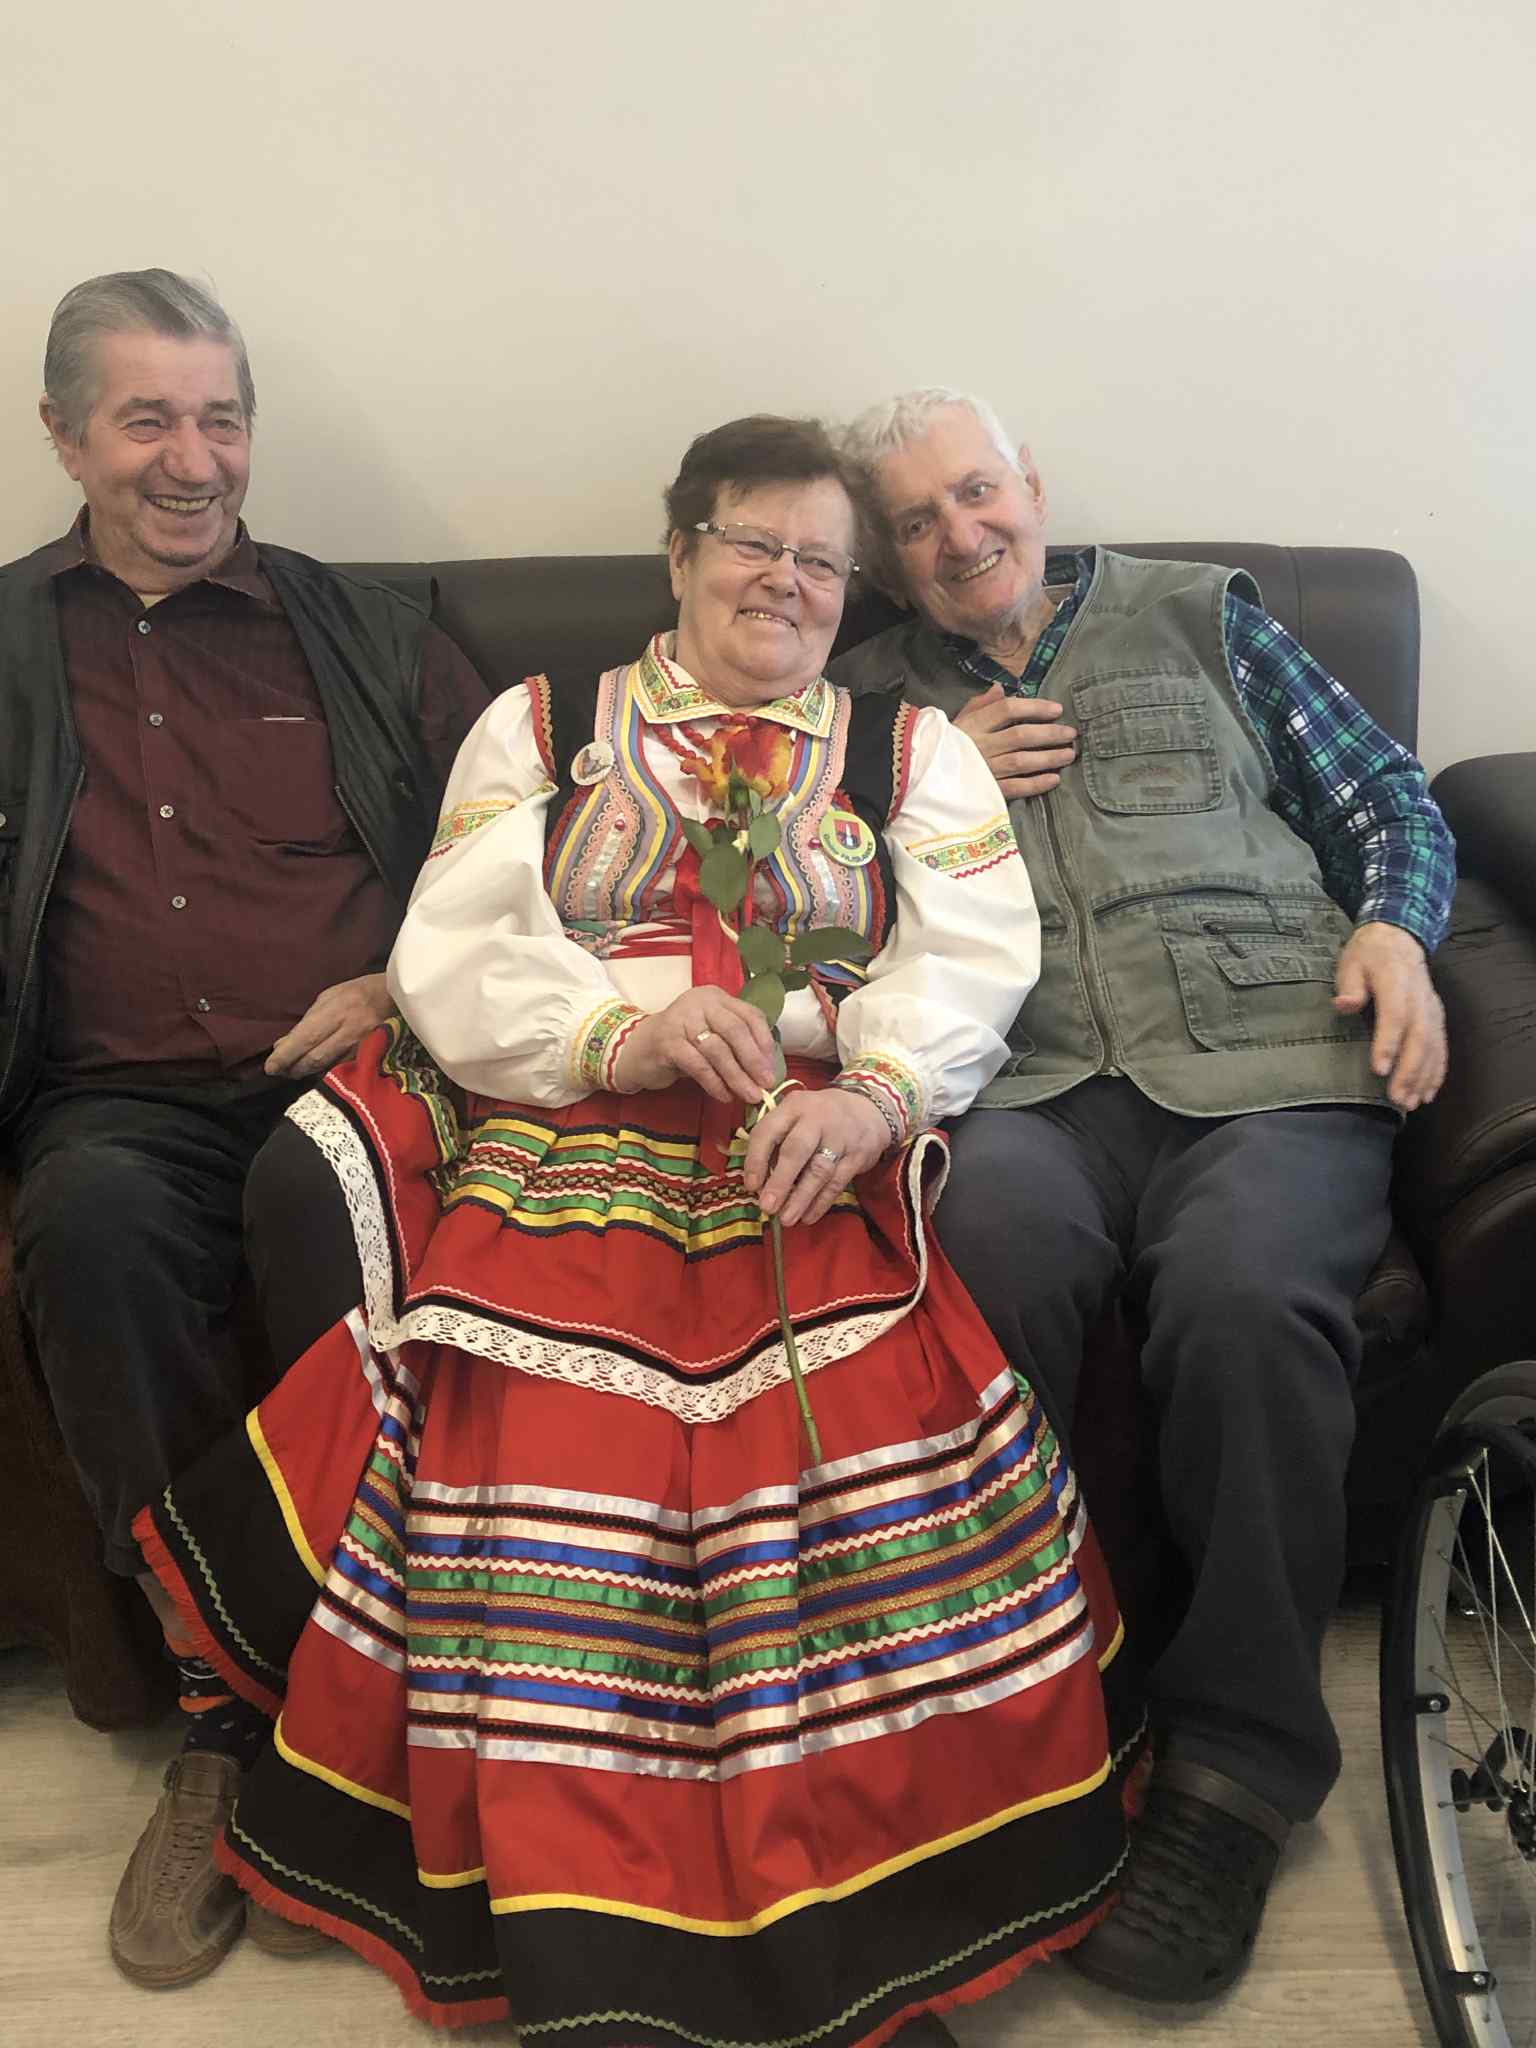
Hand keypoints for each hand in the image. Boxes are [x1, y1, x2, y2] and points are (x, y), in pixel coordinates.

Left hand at [264, 973, 393, 1078]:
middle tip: (280, 1071)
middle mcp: (350, 1030)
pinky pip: (343, 1068)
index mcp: (337, 1010)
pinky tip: (317, 1071)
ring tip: (295, 1071)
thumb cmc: (358, 993)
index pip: (305, 1038)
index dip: (286, 1055)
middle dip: (294, 1067)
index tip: (270, 1067)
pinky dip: (326, 1071)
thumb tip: (282, 1045)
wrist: (396, 997)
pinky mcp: (372, 1056)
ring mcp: (363, 1046)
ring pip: (328, 1067)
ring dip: (308, 1072)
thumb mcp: (329, 998)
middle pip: (315, 1058)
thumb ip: (307, 1022)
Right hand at [611, 989, 776, 1104]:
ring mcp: (681, 1020)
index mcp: (716, 998)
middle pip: (735, 1030)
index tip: (772, 1067)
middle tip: (766, 1084)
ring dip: (736, 1076)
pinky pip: (698, 1065)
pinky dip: (714, 1083)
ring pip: (717, 1050)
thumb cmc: (683, 1044)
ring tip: (748, 1095)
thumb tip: (766, 1070)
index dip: (764, 1042)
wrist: (637, 1049)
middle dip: (753, 1060)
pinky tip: (724, 1095)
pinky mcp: (667, 1042)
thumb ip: (735, 1044)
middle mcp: (699, 1003)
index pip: (749, 1015)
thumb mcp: (711, 1036)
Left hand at [742, 1088, 889, 1226]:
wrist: (869, 1111)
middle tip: (766, 1207)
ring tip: (786, 1219)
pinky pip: (837, 1182)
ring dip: (801, 1198)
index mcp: (794, 1106)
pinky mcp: (857, 1156)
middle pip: (796, 1150)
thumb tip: (758, 1182)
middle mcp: (817, 1118)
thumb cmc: (821, 1117)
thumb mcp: (797, 1114)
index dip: (756, 1159)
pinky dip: (821, 1202)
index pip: (768, 1131)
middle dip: (780, 1181)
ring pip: (819, 1170)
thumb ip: (777, 1140)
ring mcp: (840, 1137)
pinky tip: (808, 1217)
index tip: (751, 1186)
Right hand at [954, 684, 1077, 800]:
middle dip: (1050, 733)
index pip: (1008, 709)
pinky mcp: (986, 791)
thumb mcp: (959, 719)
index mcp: (974, 724)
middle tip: (1071, 733)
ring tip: (1069, 754)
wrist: (921, 775)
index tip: (1057, 710)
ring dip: (1049, 757)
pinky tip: (1054, 779)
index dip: (1035, 707)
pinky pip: (1015, 788)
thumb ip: (980, 704)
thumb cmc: (944, 745)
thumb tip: (1000, 689)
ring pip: (1022, 761)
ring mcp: (984, 769)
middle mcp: (980, 745)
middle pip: (1021, 735)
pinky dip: (1036, 784)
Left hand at [1332, 922, 1446, 1110]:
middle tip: (1397, 1099)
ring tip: (1411, 1103)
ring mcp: (1432, 1007)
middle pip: (1419, 1037)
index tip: (1379, 1070)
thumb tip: (1344, 1004)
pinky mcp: (1437, 1016)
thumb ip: (1349, 985)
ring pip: (1434, 1045)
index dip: (1388, 1043)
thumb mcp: (1350, 962)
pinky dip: (1437, 1070)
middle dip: (1410, 1071)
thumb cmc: (1368, 954)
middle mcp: (1420, 997)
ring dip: (1424, 1076)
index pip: (1395, 1015)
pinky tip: (1428, 1092)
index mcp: (1396, 981)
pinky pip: (1442, 1046)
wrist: (1399, 937)